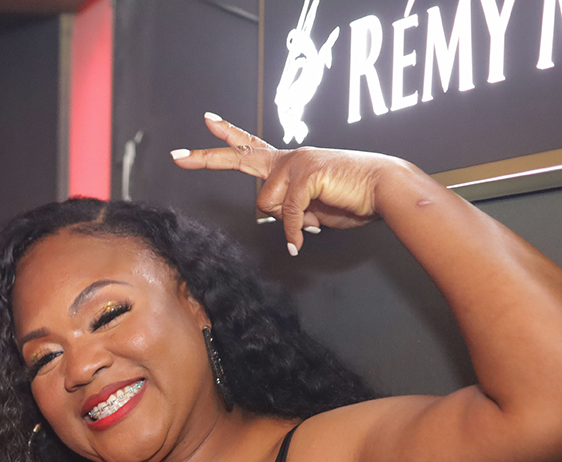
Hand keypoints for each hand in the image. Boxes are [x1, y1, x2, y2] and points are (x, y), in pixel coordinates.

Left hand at [171, 113, 403, 254]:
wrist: (384, 188)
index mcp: (288, 163)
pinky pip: (287, 214)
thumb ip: (291, 210)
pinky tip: (304, 238)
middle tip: (176, 156)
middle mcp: (288, 157)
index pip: (250, 148)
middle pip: (238, 157)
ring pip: (266, 204)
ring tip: (315, 214)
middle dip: (205, 158)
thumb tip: (285, 221)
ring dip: (287, 220)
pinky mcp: (305, 173)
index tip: (205, 123)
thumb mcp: (312, 209)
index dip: (225, 138)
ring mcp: (295, 161)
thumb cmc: (353, 199)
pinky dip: (295, 232)